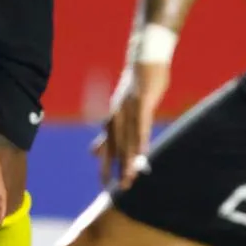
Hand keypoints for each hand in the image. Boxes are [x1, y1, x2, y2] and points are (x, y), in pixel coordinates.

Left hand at [94, 57, 169, 189]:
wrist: (144, 57)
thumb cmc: (136, 84)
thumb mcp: (124, 107)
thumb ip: (115, 126)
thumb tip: (102, 143)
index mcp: (112, 118)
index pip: (108, 147)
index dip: (106, 166)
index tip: (104, 185)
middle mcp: (116, 116)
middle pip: (117, 147)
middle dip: (117, 168)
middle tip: (118, 188)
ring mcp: (128, 108)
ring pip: (128, 139)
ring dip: (130, 159)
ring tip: (130, 177)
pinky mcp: (142, 100)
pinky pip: (141, 123)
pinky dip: (141, 139)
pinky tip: (143, 152)